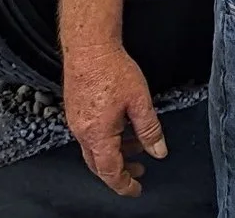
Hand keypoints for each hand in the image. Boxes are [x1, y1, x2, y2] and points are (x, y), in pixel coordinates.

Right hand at [64, 42, 167, 195]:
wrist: (88, 45)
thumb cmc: (111, 69)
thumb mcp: (139, 101)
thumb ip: (150, 130)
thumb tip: (159, 152)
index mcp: (98, 135)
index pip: (111, 172)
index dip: (125, 184)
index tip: (137, 189)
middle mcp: (83, 133)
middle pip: (99, 165)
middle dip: (120, 172)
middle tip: (139, 171)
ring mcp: (76, 122)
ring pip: (94, 149)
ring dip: (115, 153)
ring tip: (136, 146)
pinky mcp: (75, 110)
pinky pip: (89, 135)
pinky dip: (106, 139)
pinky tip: (120, 127)